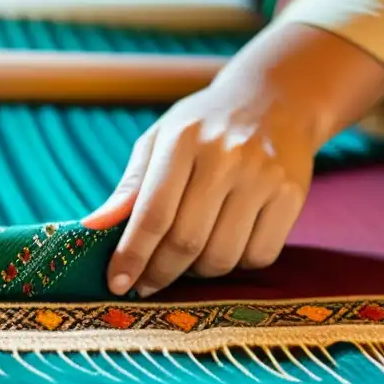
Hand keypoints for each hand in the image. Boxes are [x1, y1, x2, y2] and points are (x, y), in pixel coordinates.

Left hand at [82, 21, 383, 296]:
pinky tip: (225, 246)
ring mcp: (264, 176)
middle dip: (160, 273)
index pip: (152, 214)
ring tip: (187, 259)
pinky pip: (259, 256)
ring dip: (198, 272)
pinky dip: (237, 265)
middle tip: (148, 282)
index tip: (117, 283)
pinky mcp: (292, 195)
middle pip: (186, 242)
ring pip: (223, 256)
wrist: (275, 101)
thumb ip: (129, 187)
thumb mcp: (159, 142)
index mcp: (183, 140)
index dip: (132, 255)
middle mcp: (226, 156)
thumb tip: (91, 227)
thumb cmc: (203, 128)